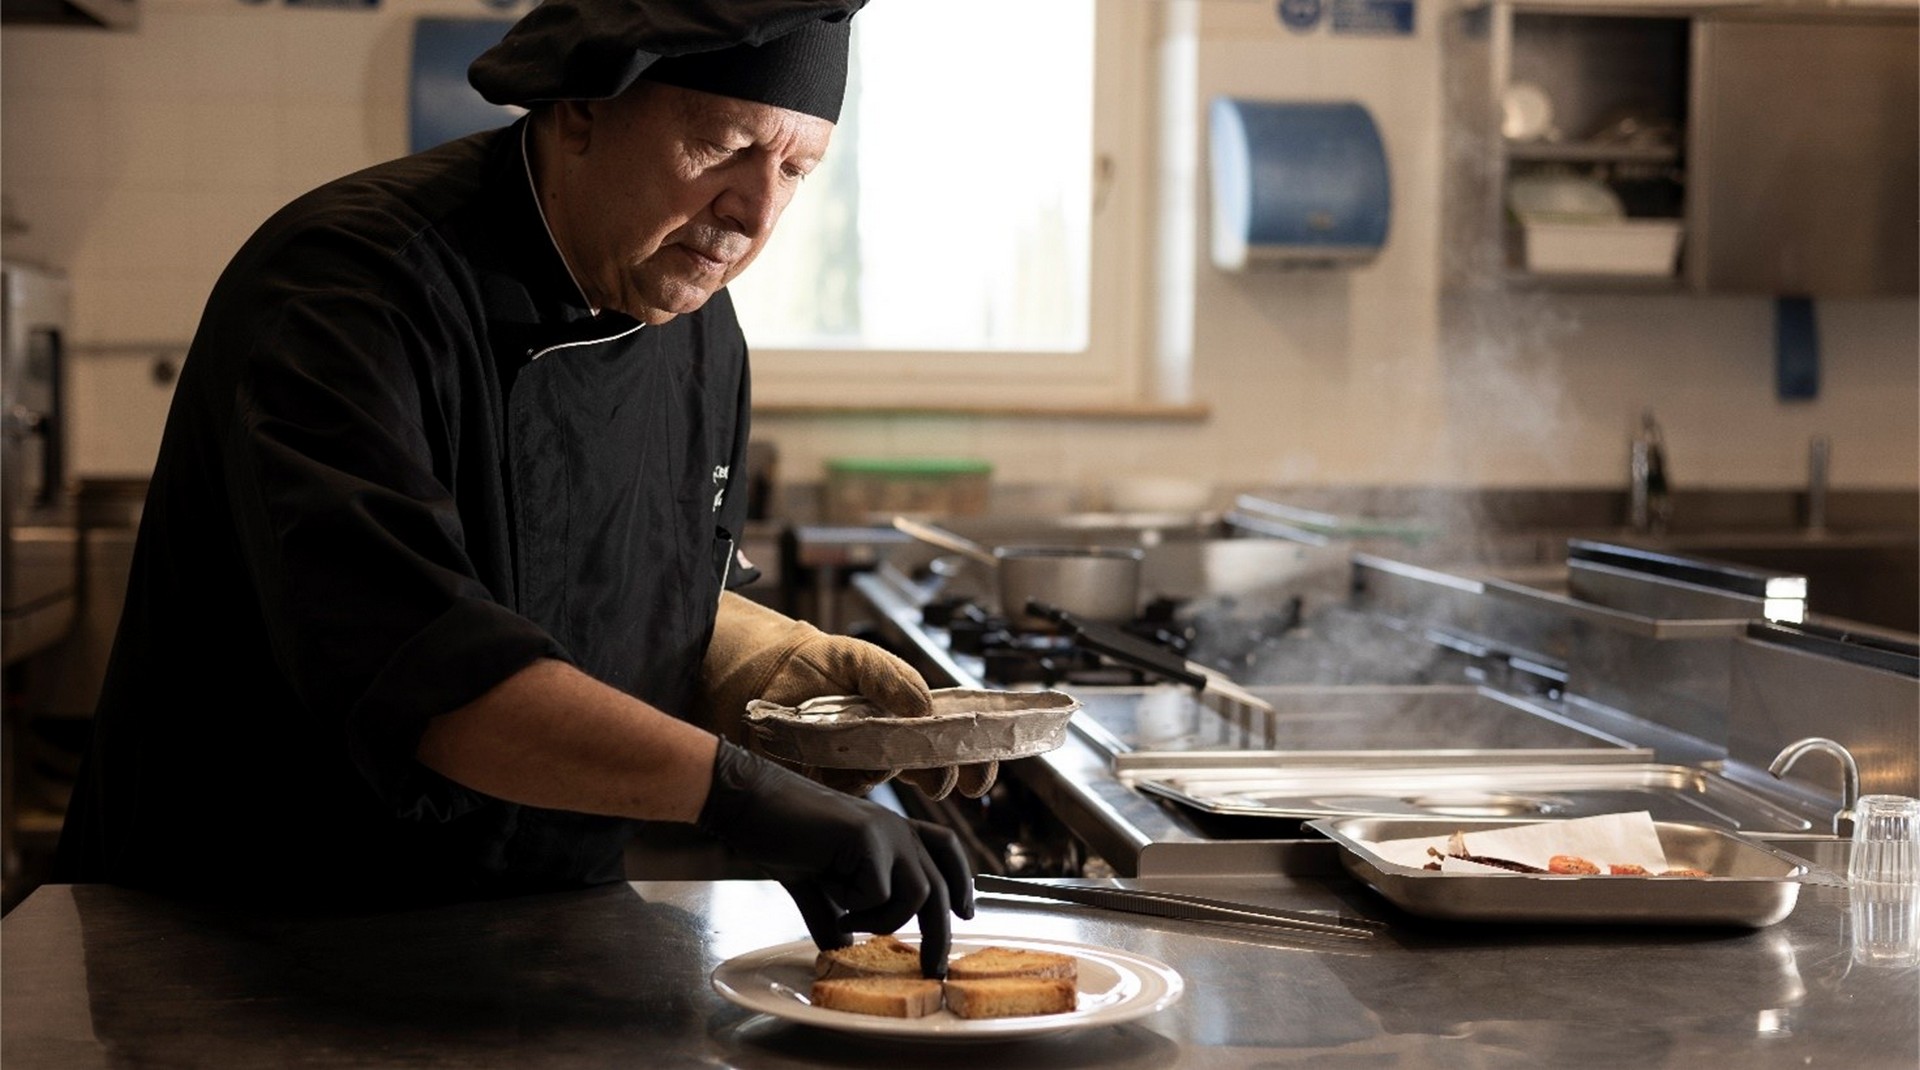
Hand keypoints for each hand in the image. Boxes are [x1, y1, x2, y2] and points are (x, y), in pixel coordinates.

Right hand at [697, 740, 974, 976]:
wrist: (750, 805)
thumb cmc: (781, 837)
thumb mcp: (816, 884)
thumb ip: (834, 915)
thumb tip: (845, 947)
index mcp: (891, 832)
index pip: (945, 850)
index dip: (961, 882)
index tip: (965, 913)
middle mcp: (896, 828)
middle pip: (940, 885)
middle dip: (940, 935)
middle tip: (933, 970)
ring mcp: (885, 830)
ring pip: (918, 893)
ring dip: (885, 918)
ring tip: (849, 914)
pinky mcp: (866, 836)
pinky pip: (880, 890)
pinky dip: (855, 903)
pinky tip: (828, 887)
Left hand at [701, 593, 998, 798]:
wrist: (769, 673)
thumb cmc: (821, 664)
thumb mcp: (862, 658)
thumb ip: (894, 680)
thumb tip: (924, 711)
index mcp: (910, 717)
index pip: (953, 745)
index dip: (974, 763)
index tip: (980, 778)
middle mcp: (891, 747)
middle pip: (931, 774)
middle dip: (941, 779)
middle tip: (941, 781)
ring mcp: (861, 766)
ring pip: (886, 778)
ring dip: (883, 764)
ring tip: (864, 737)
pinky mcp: (830, 779)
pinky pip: (847, 786)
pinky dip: (846, 770)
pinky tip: (833, 750)